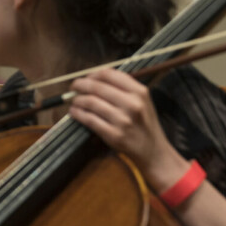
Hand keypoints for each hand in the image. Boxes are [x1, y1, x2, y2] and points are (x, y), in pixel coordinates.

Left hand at [67, 69, 188, 192]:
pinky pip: (89, 119)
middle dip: (80, 85)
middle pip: (97, 86)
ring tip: (74, 101)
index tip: (86, 78)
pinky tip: (75, 112)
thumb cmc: (143, 123)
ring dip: (77, 100)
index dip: (92, 74)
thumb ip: (122, 87)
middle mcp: (132, 104)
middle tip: (73, 87)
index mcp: (139, 91)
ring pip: (90, 102)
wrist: (152, 150)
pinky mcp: (114, 135)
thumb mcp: (142, 100)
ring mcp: (123, 120)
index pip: (109, 74)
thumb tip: (93, 78)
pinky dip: (78, 113)